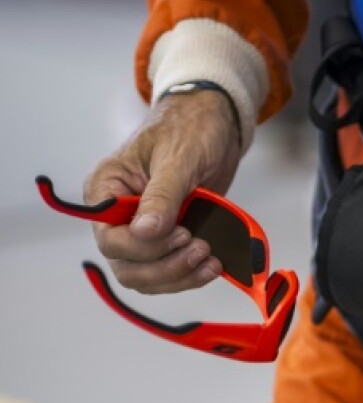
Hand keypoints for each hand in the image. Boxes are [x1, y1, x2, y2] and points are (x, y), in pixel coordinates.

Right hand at [84, 90, 242, 293]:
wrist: (215, 126)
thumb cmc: (189, 129)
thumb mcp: (177, 158)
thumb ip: (162, 195)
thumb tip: (143, 231)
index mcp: (106, 190)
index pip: (109, 238)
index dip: (143, 247)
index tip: (181, 233)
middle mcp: (118, 215)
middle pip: (126, 265)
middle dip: (164, 266)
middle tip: (200, 248)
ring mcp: (143, 230)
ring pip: (146, 276)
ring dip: (178, 275)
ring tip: (210, 259)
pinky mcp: (168, 238)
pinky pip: (168, 271)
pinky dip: (189, 275)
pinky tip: (213, 265)